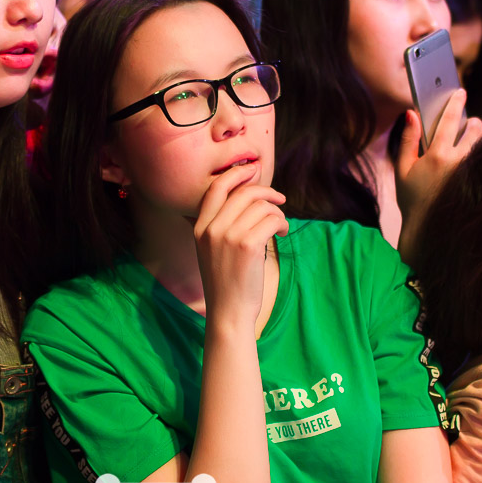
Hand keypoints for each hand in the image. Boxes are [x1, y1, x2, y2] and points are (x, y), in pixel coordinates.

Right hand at [192, 163, 288, 330]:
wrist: (228, 312)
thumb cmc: (226, 282)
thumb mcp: (213, 250)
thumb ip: (222, 224)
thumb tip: (250, 196)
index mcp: (199, 228)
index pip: (216, 187)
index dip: (237, 173)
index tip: (255, 170)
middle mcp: (211, 228)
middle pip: (244, 192)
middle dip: (267, 192)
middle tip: (280, 199)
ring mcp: (228, 236)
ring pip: (261, 206)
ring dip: (277, 213)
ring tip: (280, 227)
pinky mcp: (247, 246)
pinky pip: (272, 220)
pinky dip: (282, 223)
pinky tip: (281, 234)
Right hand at [395, 89, 481, 263]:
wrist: (427, 229)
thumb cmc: (411, 197)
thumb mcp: (401, 168)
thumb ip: (407, 139)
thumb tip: (411, 112)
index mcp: (437, 156)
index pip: (449, 120)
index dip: (455, 102)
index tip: (460, 91)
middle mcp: (458, 163)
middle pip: (473, 130)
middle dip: (472, 122)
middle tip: (470, 121)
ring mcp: (471, 174)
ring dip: (479, 137)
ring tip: (473, 135)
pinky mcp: (479, 183)